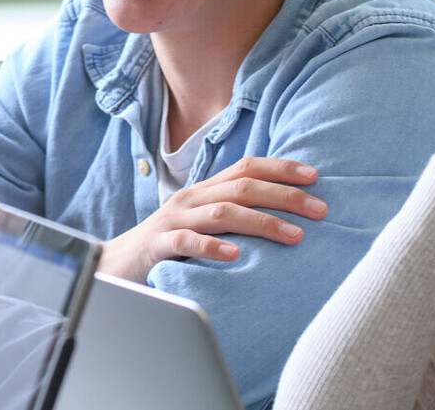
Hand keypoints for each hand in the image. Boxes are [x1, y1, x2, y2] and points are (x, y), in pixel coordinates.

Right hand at [97, 156, 325, 281]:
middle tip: (320, 209)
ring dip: (262, 222)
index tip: (315, 176)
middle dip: (285, 195)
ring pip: (222, 212)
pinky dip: (213, 246)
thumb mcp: (201, 223)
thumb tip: (282, 214)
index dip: (280, 168)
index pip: (245, 167)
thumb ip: (231, 214)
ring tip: (294, 236)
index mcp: (203, 191)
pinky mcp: (158, 246)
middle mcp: (190, 199)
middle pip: (242, 187)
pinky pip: (187, 243)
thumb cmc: (167, 247)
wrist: (114, 265)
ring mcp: (173, 221)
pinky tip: (236, 254)